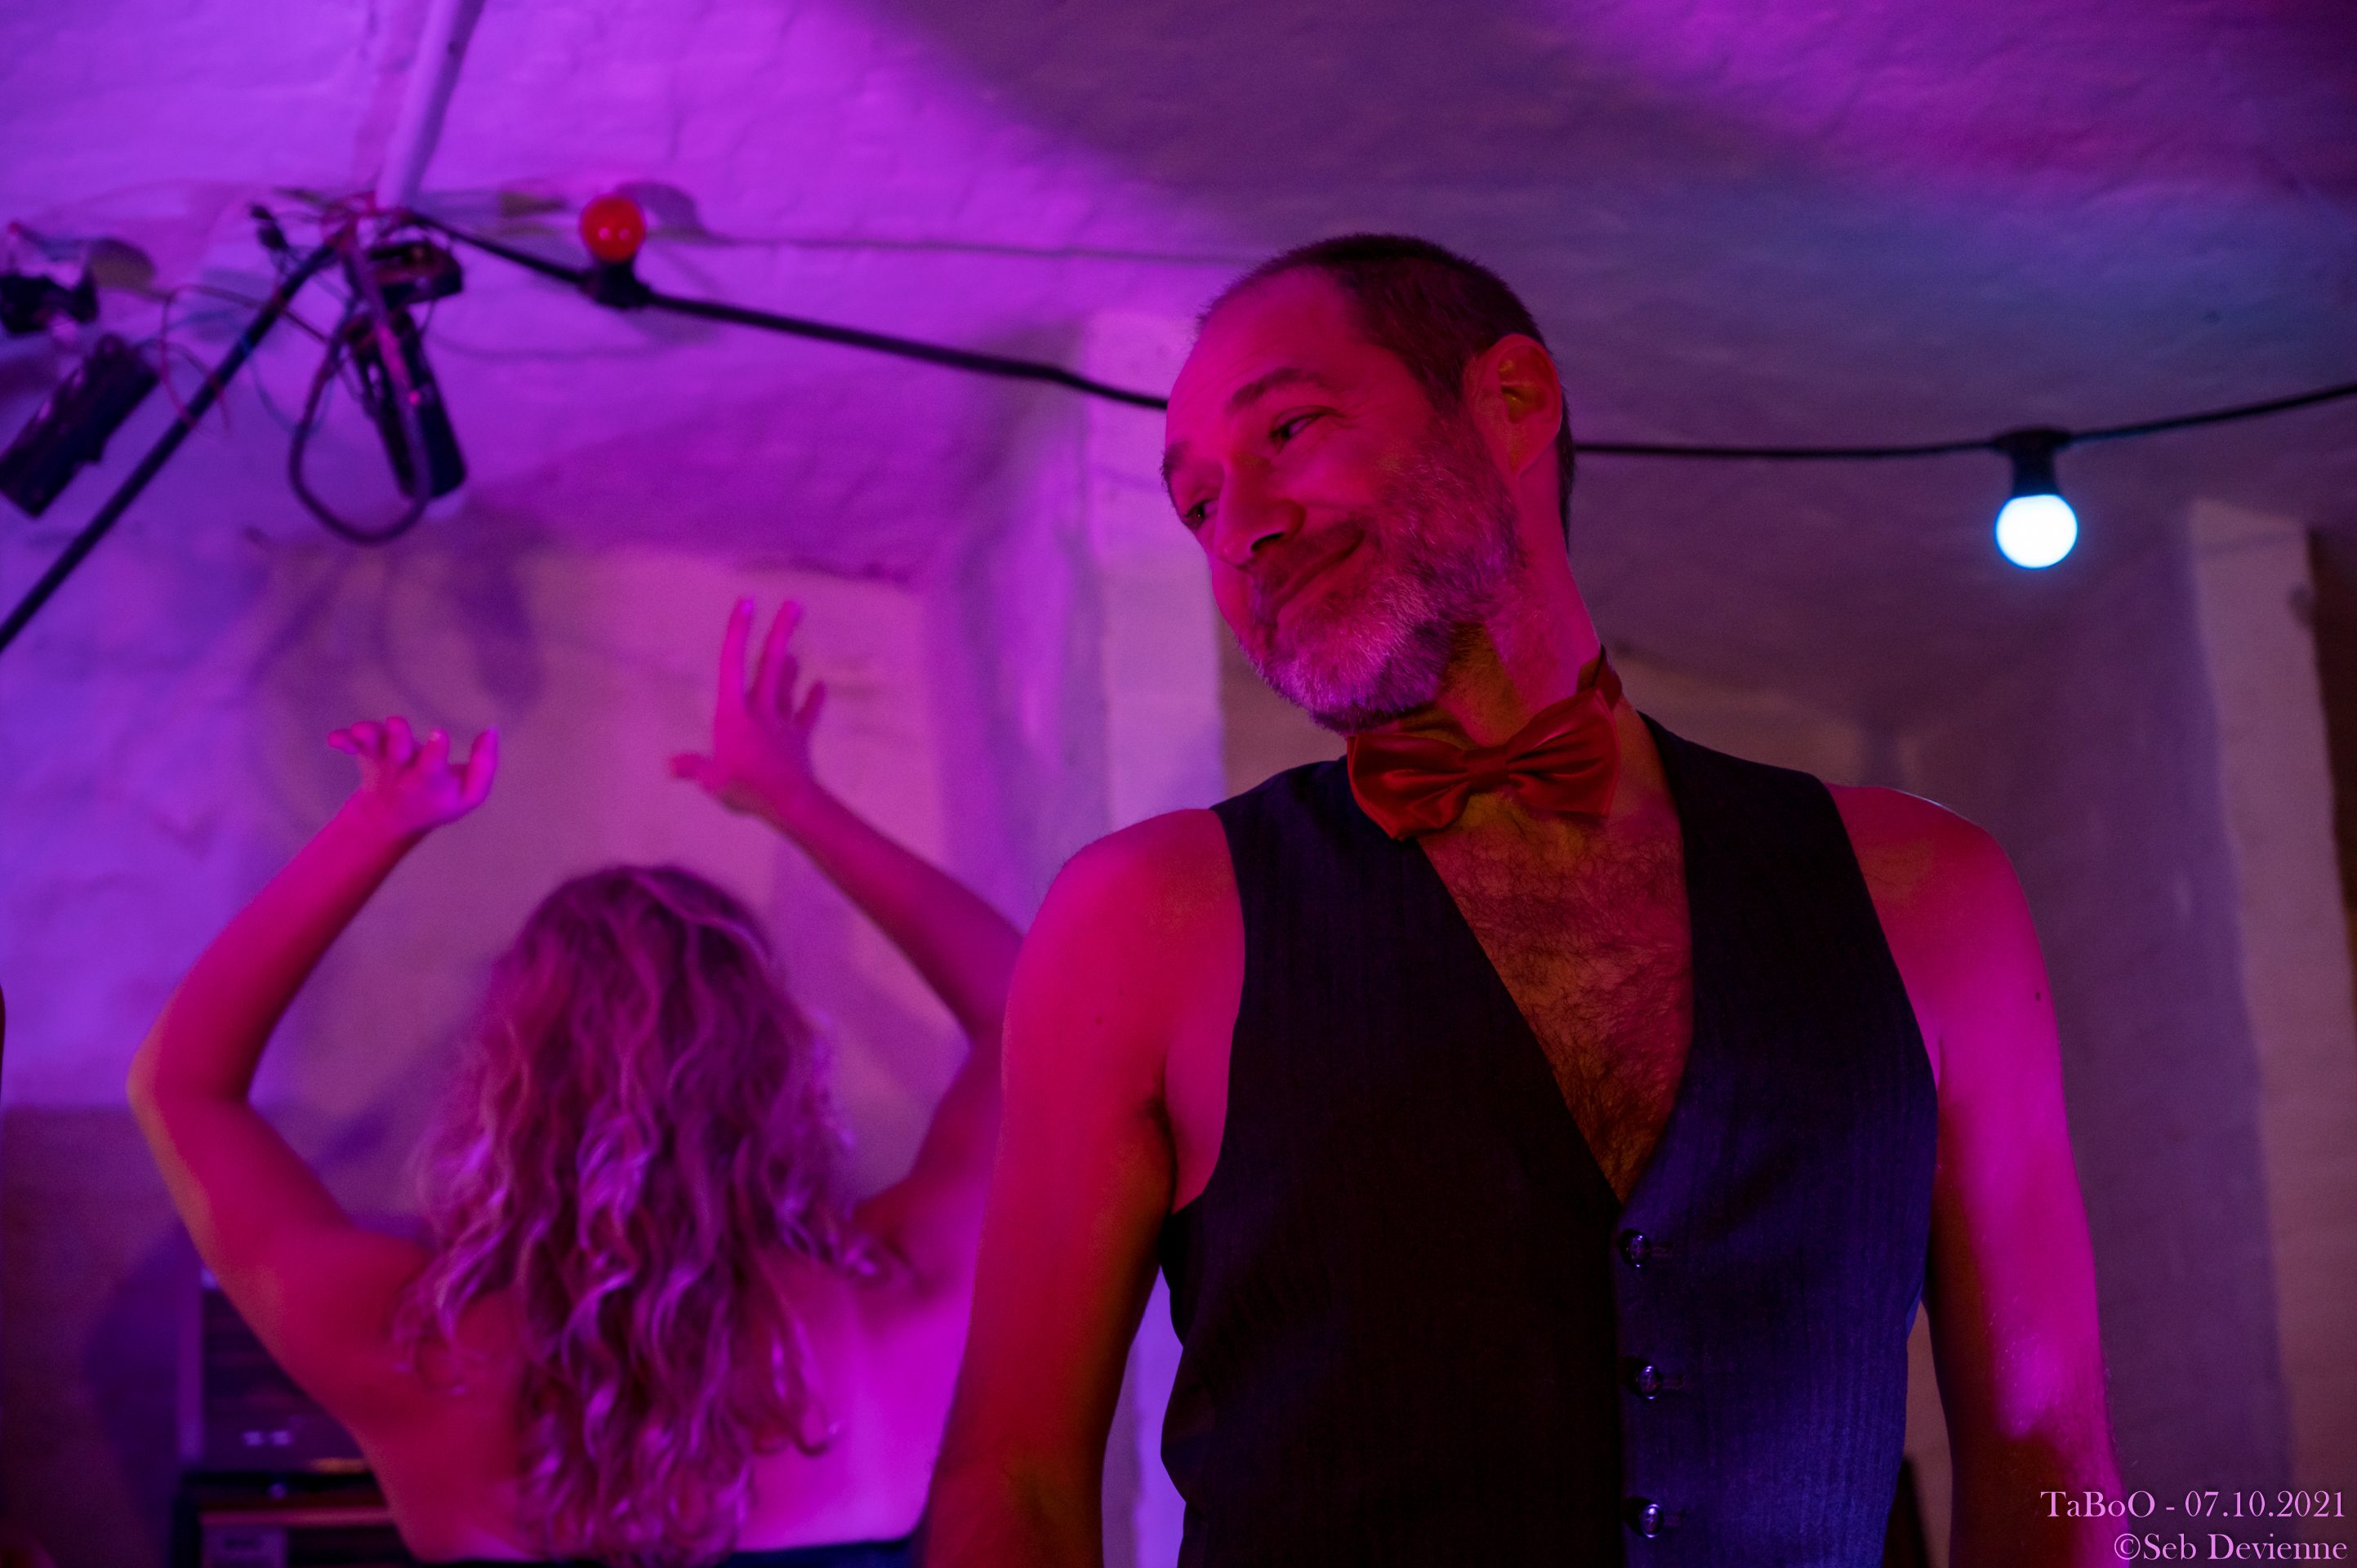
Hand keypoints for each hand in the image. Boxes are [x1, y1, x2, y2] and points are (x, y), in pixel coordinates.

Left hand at [327, 717, 497, 840]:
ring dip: (366, 737)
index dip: (437, 749)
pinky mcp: (364, 755)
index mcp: (429, 779)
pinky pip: (350, 746)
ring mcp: (381, 762)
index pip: (434, 764)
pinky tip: (334, 739)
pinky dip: (342, 741)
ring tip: (361, 731)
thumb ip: (485, 765)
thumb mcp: (469, 795)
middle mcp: (402, 771)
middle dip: (397, 737)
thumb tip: (492, 729)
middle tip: (397, 725)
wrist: (388, 822)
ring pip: (372, 746)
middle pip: (398, 752)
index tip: (440, 733)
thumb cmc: (435, 802)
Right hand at [671, 598, 827, 823]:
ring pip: (786, 687)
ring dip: (790, 667)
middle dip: (781, 632)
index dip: (738, 631)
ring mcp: (782, 723)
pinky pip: (807, 717)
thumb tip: (669, 765)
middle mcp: (759, 710)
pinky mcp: (799, 740)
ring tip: (793, 649)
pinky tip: (822, 687)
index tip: (747, 603)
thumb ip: (692, 767)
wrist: (788, 802)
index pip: (731, 663)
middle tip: (795, 604)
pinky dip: (813, 702)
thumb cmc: (744, 787)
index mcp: (732, 712)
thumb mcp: (710, 778)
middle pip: (770, 664)